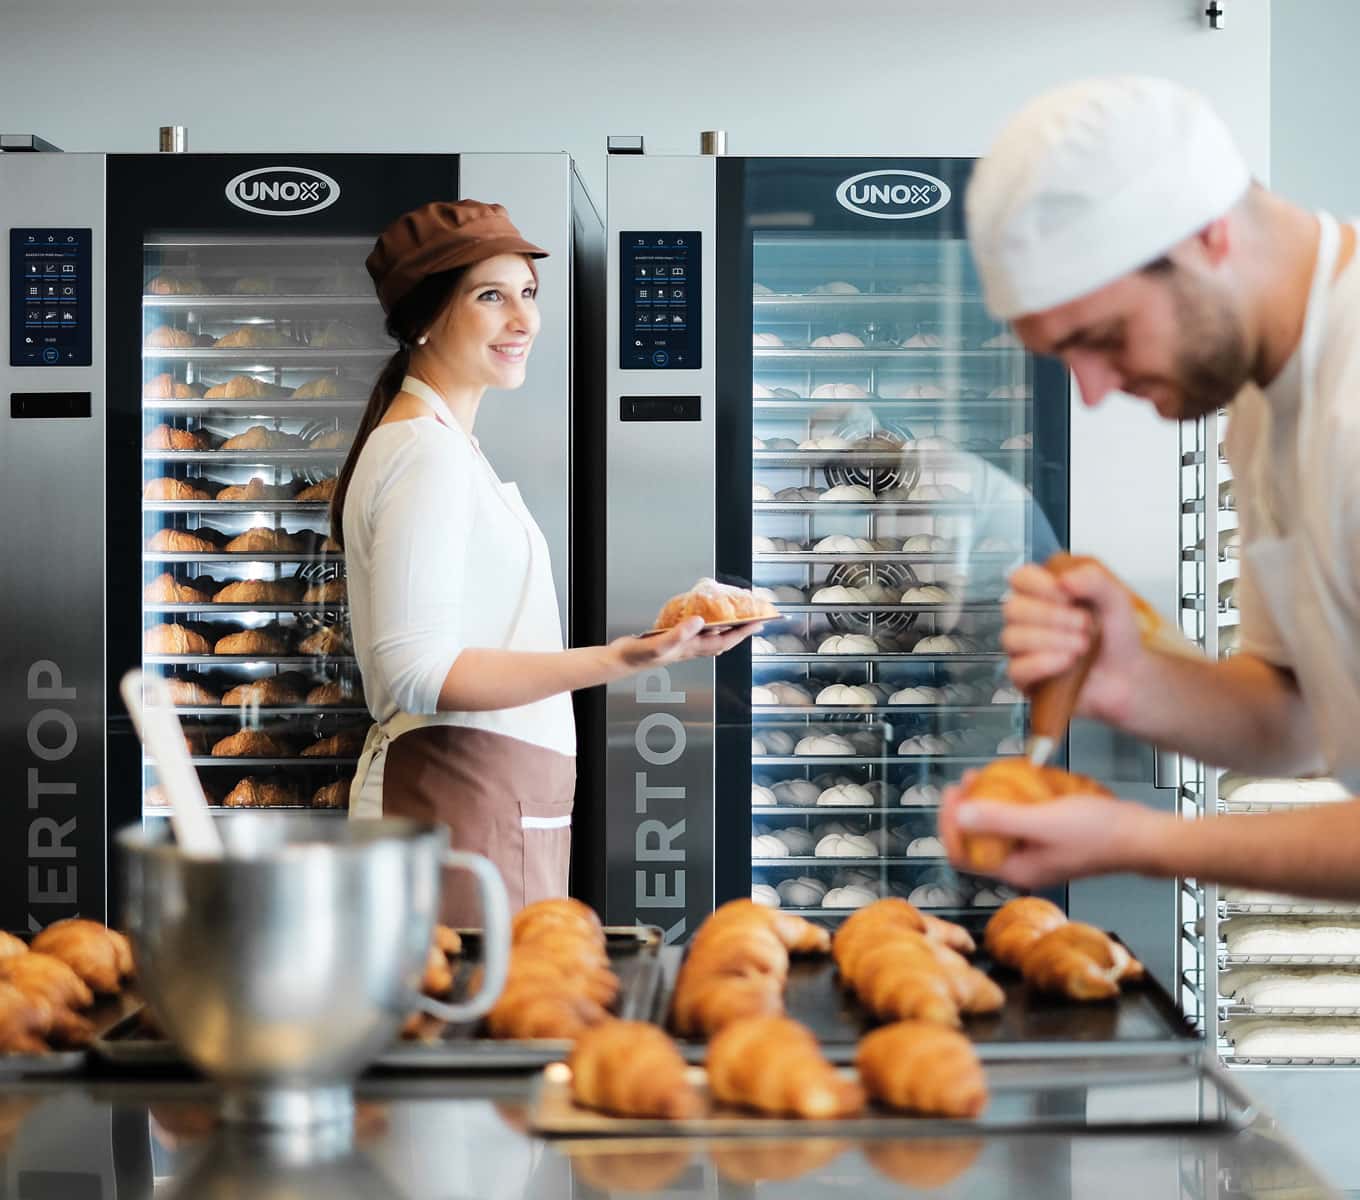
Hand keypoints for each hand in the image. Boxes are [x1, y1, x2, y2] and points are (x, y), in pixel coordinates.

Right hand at [610, 618, 764, 670]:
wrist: (622, 660)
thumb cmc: (638, 655)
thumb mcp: (660, 643)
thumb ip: (680, 633)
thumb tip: (701, 621)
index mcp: (691, 648)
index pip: (724, 639)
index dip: (743, 631)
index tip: (758, 623)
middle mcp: (691, 648)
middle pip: (723, 640)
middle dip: (741, 631)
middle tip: (756, 620)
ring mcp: (683, 645)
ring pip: (712, 637)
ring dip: (726, 628)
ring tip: (737, 619)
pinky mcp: (674, 639)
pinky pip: (698, 632)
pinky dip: (706, 625)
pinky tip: (704, 619)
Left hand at [938, 781, 1164, 889]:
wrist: (1142, 836)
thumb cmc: (1101, 834)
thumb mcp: (1044, 822)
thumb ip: (1000, 820)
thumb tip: (959, 815)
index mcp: (1016, 870)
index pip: (963, 856)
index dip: (948, 826)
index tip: (951, 795)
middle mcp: (1022, 865)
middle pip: (975, 841)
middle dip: (964, 810)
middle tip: (964, 783)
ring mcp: (1036, 852)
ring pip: (995, 829)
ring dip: (985, 803)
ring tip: (983, 777)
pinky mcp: (1049, 838)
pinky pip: (1018, 820)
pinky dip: (1010, 801)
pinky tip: (1016, 781)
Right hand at [1002, 561, 1146, 724]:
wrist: (1127, 677)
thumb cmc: (1116, 639)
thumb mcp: (1116, 599)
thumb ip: (1095, 580)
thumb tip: (1064, 579)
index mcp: (1045, 593)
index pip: (1020, 578)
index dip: (1039, 584)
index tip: (1066, 594)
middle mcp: (1028, 619)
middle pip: (1012, 608)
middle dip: (1052, 616)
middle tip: (1084, 624)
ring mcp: (1023, 649)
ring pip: (1012, 638)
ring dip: (1051, 640)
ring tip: (1082, 645)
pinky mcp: (1024, 677)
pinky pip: (1016, 669)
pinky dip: (1042, 663)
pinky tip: (1066, 661)